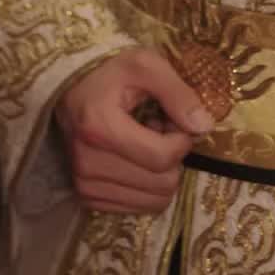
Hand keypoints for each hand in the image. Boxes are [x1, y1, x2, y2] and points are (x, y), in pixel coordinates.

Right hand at [56, 47, 212, 213]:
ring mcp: (85, 185)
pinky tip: (133, 159)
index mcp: (100, 128)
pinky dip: (145, 186)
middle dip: (171, 157)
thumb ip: (178, 93)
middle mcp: (88, 164)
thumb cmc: (110, 71)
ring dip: (159, 173)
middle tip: (159, 130)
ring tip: (145, 143)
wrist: (70, 86)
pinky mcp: (86, 198)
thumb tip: (204, 127)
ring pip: (153, 201)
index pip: (162, 157)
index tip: (174, 121)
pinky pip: (137, 208)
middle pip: (161, 184)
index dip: (182, 140)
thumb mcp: (146, 65)